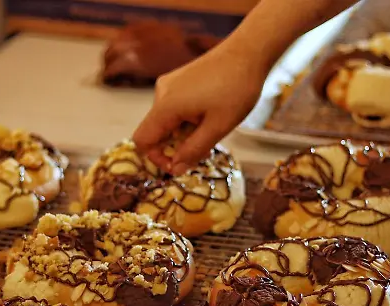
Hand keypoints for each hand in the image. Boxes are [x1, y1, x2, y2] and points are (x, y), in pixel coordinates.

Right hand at [132, 46, 265, 174]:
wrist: (248, 51)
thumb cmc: (236, 89)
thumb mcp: (218, 127)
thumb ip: (194, 151)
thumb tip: (175, 170)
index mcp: (166, 106)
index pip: (142, 140)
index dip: (156, 158)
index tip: (180, 165)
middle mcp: (161, 93)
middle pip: (155, 131)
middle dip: (175, 146)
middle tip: (204, 147)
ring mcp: (169, 84)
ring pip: (166, 120)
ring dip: (184, 132)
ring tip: (212, 127)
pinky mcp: (178, 79)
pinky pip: (173, 107)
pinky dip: (186, 119)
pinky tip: (209, 114)